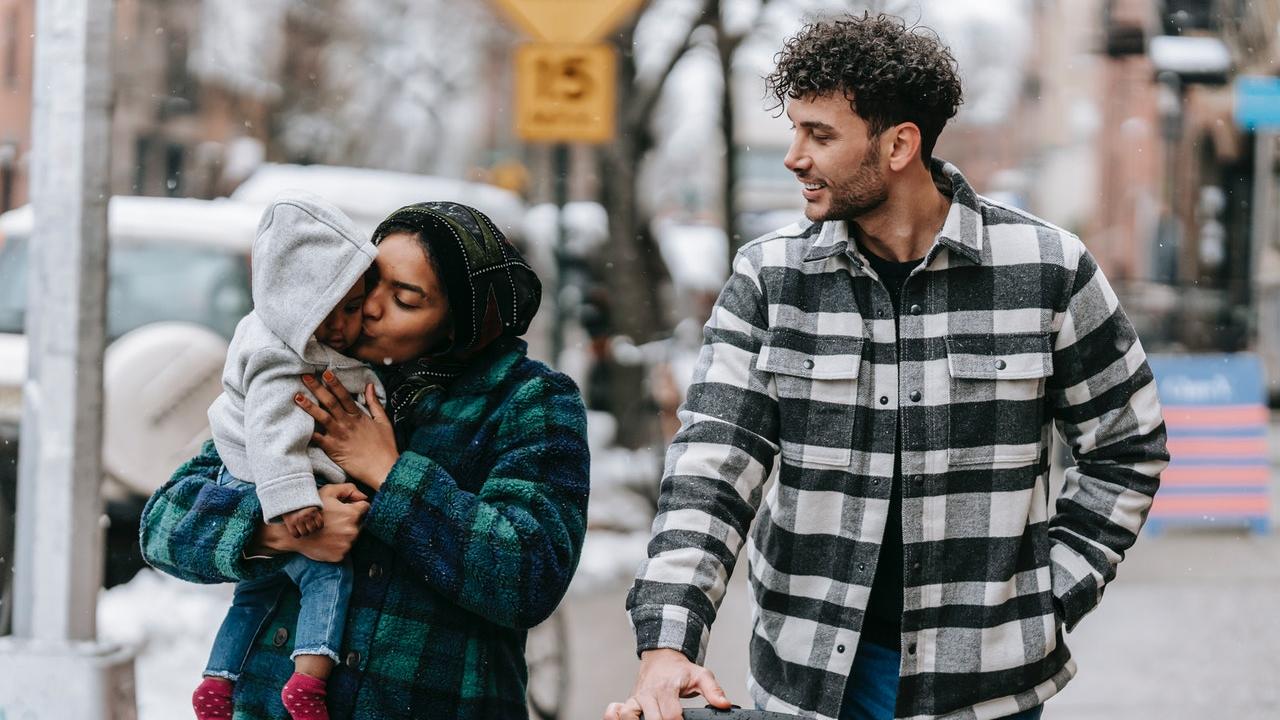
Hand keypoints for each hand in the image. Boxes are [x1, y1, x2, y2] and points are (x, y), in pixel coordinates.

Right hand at [256, 483, 369, 562]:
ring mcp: (347, 544)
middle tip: (335, 520)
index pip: (365, 508)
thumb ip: (349, 489)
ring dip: (345, 533)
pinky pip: (345, 549)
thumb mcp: (329, 492)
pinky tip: (328, 540)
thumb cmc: (312, 510)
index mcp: (352, 514)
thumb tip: (364, 497)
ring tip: (330, 530)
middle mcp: (353, 530)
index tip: (346, 508)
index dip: (356, 507)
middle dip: (351, 521)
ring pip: (353, 537)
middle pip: (360, 524)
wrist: (295, 533)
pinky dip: (339, 545)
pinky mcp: (341, 555)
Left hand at [295, 372, 397, 489]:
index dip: (335, 383)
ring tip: (297, 397)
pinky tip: (295, 425)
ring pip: (321, 417)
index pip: (344, 396)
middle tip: (305, 377)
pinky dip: (307, 432)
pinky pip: (317, 439)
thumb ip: (374, 403)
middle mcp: (347, 423)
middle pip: (329, 402)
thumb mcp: (384, 421)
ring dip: (308, 406)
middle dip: (317, 388)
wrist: (383, 469)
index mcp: (358, 416)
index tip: (325, 373)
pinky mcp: (333, 449)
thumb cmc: (385, 446)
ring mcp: (338, 436)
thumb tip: (369, 385)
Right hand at [603, 649, 730, 719]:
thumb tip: (724, 704)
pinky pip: (616, 712)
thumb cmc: (680, 670)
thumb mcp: (701, 675)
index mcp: (667, 688)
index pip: (672, 715)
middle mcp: (649, 693)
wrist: (661, 656)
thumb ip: (713, 691)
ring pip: (629, 716)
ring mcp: (636, 698)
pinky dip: (616, 717)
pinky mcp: (629, 701)